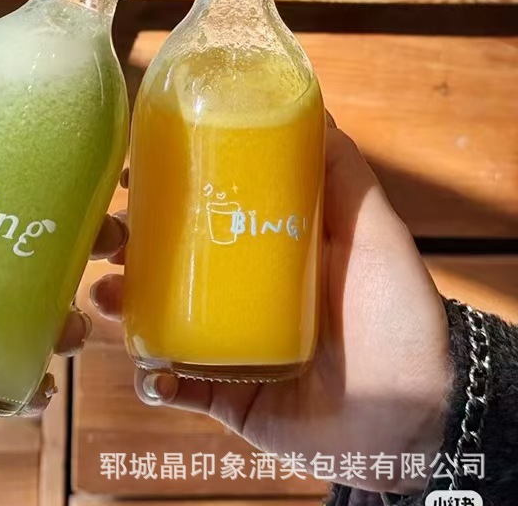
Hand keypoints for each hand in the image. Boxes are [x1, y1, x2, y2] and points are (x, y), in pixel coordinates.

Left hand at [0, 37, 122, 423]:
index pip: (12, 196)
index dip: (62, 188)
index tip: (105, 180)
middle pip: (32, 256)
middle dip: (82, 252)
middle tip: (112, 244)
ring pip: (27, 319)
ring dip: (66, 322)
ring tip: (78, 325)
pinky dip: (27, 387)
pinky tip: (43, 385)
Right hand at [91, 126, 451, 493]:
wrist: (418, 414)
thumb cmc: (397, 314)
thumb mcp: (373, 233)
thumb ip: (344, 176)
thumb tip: (316, 110)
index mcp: (261, 253)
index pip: (198, 215)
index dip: (159, 195)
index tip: (130, 175)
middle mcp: (235, 295)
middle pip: (163, 264)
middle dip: (123, 247)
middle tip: (107, 238)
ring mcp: (226, 346)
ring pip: (156, 320)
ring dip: (121, 305)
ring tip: (109, 296)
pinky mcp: (225, 397)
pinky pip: (174, 387)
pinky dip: (152, 380)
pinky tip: (151, 372)